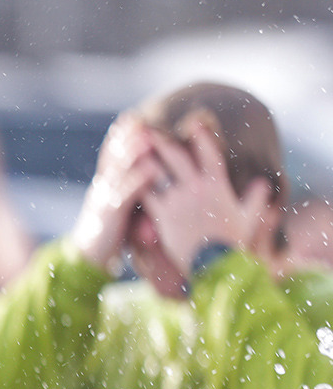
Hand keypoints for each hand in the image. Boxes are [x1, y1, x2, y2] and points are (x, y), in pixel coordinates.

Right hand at [70, 112, 159, 270]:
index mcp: (104, 186)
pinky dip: (138, 180)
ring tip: (147, 136)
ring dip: (133, 153)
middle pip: (113, 157)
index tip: (131, 118)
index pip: (110, 155)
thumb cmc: (108, 236)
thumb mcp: (116, 210)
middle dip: (126, 138)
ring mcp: (104, 200)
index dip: (119, 137)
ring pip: (119, 171)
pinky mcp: (110, 216)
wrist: (87, 261)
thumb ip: (127, 193)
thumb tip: (145, 177)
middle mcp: (102, 188)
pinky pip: (125, 194)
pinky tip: (152, 169)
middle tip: (139, 120)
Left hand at [140, 121, 273, 272]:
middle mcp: (197, 189)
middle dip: (162, 140)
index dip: (202, 137)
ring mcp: (178, 200)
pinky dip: (136, 180)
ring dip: (144, 156)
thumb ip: (255, 199)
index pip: (211, 155)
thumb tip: (263, 183)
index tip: (194, 121)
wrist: (215, 266)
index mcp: (219, 187)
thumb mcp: (248, 218)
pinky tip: (125, 171)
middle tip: (148, 126)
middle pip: (177, 157)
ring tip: (132, 144)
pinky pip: (146, 193)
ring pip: (158, 171)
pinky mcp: (163, 214)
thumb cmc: (232, 244)